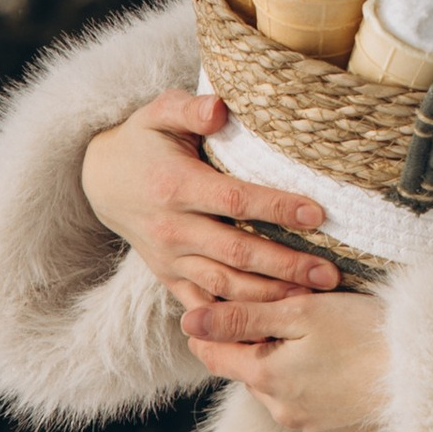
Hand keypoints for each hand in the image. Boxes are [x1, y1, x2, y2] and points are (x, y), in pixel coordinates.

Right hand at [82, 88, 340, 309]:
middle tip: (329, 274)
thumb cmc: (145, 140)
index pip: (234, 201)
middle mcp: (172, 229)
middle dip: (286, 265)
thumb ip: (190, 107)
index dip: (276, 207)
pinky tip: (272, 323)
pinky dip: (236, 319)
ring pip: (225, 285)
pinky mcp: (169, 277)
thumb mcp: (160, 112)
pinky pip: (205, 304)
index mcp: (176, 187)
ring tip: (314, 298)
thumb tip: (220, 107)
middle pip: (237, 253)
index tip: (318, 213)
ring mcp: (170, 259)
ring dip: (270, 296)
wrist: (102, 179)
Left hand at [181, 285, 387, 431]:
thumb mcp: (303, 314)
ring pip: (284, 392)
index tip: (222, 309)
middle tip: (292, 317)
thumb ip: (245, 318)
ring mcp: (311, 429)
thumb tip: (188, 323)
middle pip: (253, 372)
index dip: (212, 330)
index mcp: (266, 377)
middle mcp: (281, 411)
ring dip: (293, 369)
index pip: (215, 355)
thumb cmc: (366, 333)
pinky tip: (347, 370)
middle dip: (262, 347)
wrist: (428, 378)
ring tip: (326, 342)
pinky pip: (315, 410)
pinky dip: (321, 390)